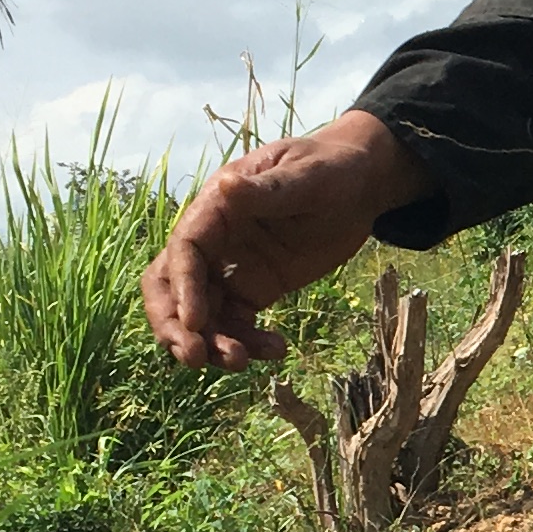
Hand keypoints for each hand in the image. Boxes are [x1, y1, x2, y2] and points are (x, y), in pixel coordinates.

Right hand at [141, 107, 429, 368]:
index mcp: (217, 208)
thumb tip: (227, 186)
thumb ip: (269, 189)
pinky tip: (277, 351)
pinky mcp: (254, 289)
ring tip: (242, 362)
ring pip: (204, 314)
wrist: (359, 186)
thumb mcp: (307, 176)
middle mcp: (215, 240)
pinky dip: (248, 342)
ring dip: (213, 342)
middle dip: (175, 326)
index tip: (195, 323)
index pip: (185, 250)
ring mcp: (232, 268)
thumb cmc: (332, 170)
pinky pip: (237, 323)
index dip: (183, 287)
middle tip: (194, 359)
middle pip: (173, 287)